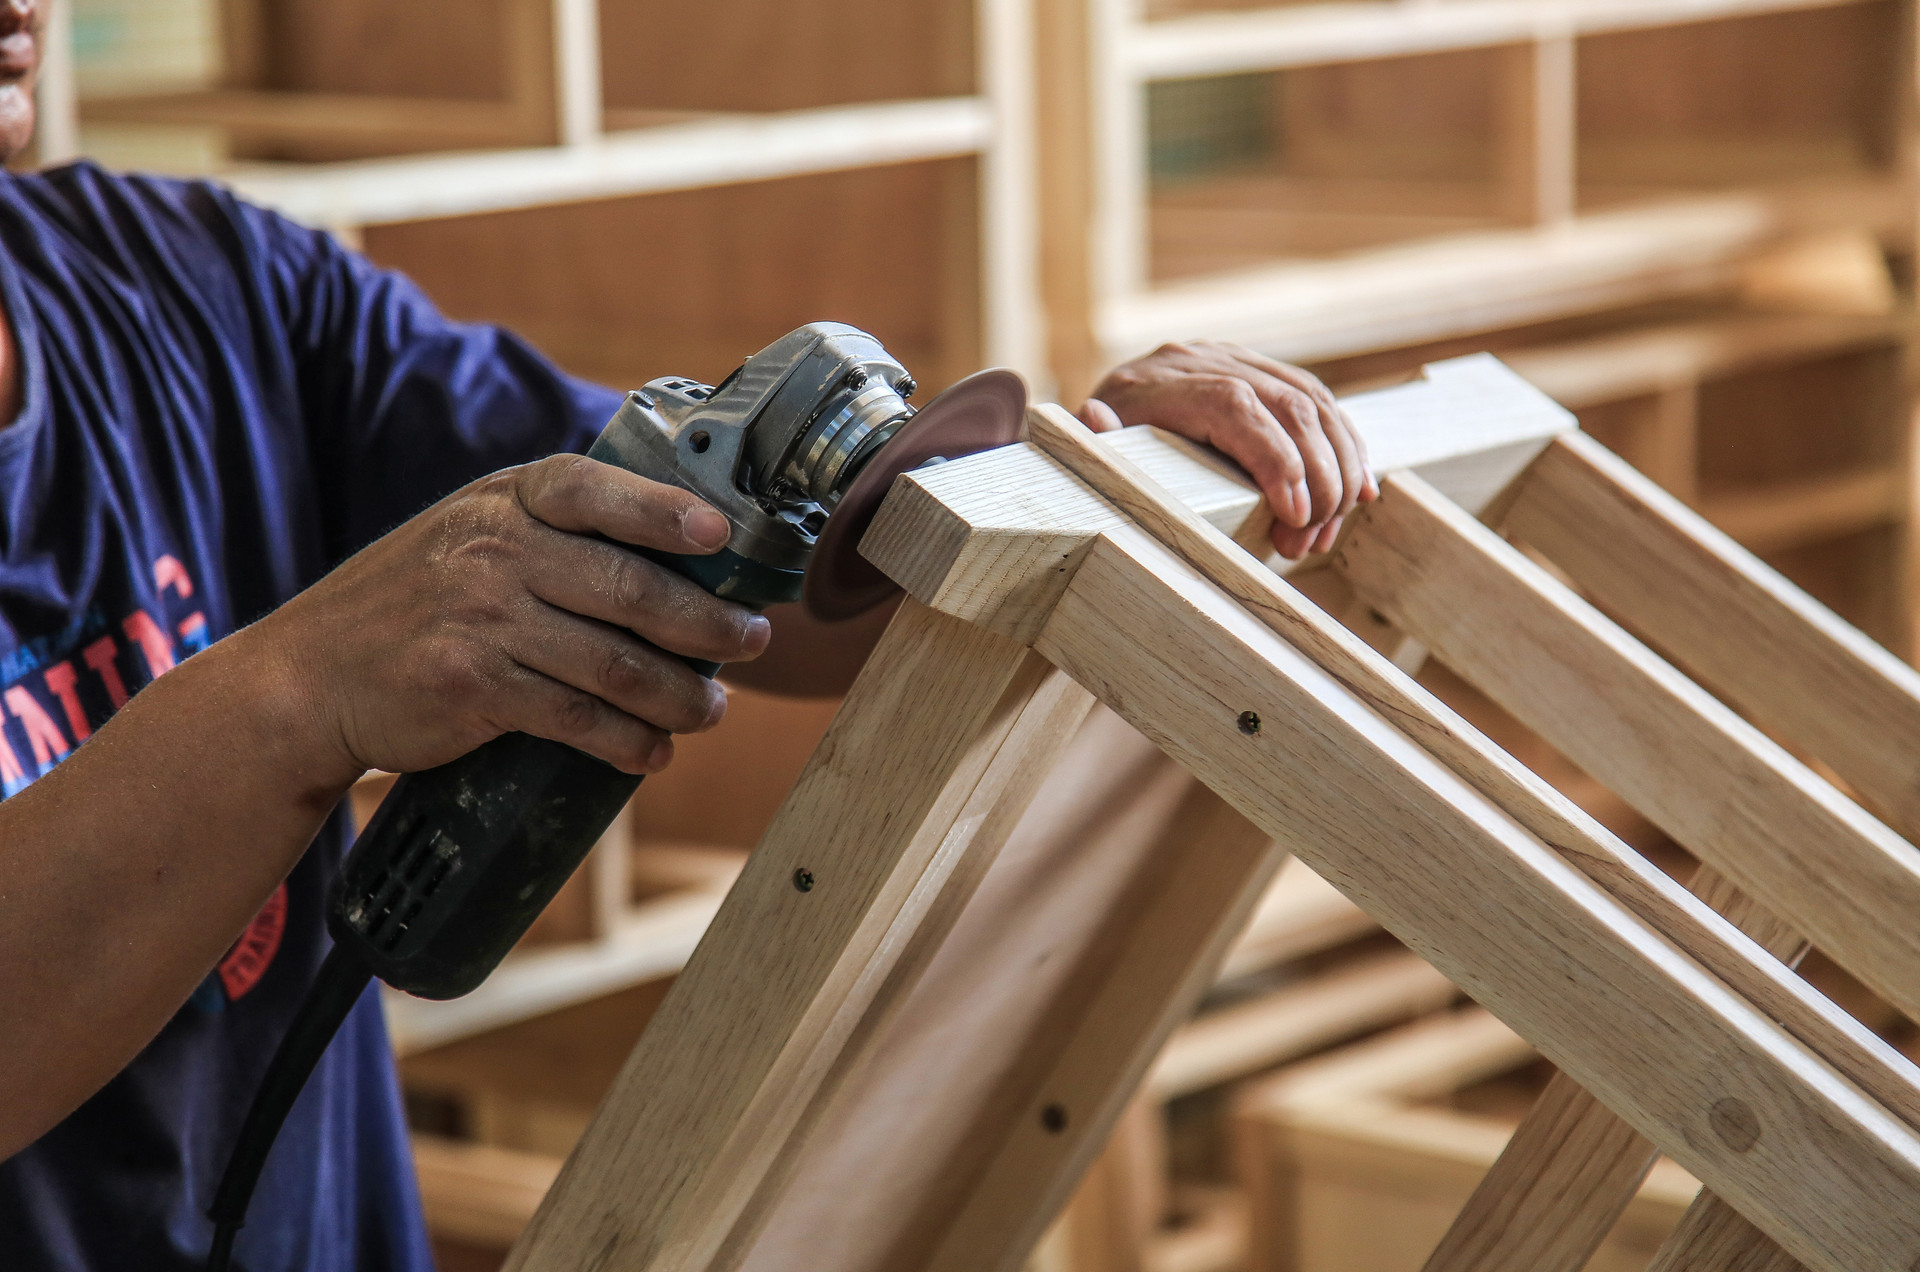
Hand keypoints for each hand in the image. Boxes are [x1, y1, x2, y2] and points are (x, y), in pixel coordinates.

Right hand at [246, 454, 768, 781]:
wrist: (308, 679)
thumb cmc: (415, 603)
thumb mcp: (472, 535)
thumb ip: (556, 535)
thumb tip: (684, 560)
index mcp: (505, 501)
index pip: (597, 491)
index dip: (666, 512)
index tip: (723, 535)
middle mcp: (495, 551)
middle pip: (631, 590)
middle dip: (708, 624)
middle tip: (751, 642)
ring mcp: (481, 620)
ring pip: (616, 665)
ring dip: (681, 695)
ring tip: (711, 709)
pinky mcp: (471, 688)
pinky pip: (575, 719)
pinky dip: (627, 741)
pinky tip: (653, 751)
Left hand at [1079, 341, 1376, 558]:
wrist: (1093, 420)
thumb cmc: (1087, 459)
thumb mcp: (1079, 458)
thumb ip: (1091, 444)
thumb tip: (1096, 416)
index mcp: (1154, 383)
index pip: (1235, 407)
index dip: (1276, 459)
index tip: (1296, 515)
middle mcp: (1197, 359)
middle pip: (1286, 405)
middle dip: (1316, 477)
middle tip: (1309, 539)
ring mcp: (1232, 359)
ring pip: (1312, 402)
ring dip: (1338, 468)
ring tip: (1328, 528)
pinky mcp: (1258, 372)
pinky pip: (1318, 401)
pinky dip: (1345, 445)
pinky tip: (1359, 489)